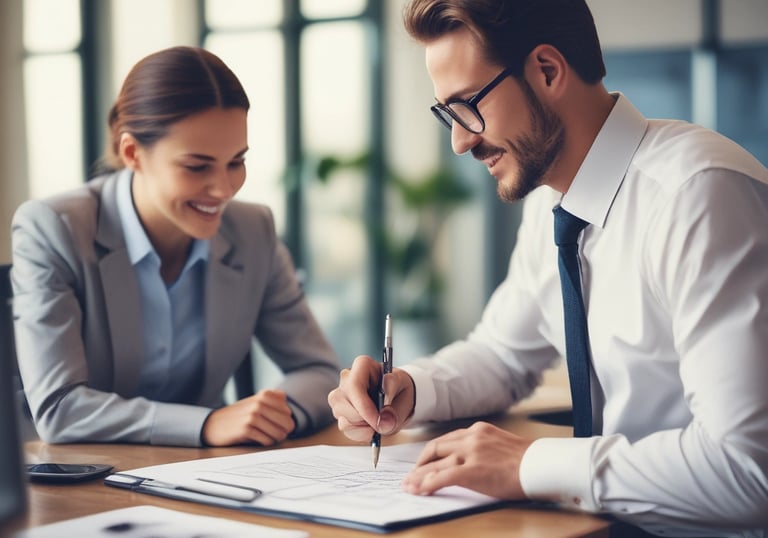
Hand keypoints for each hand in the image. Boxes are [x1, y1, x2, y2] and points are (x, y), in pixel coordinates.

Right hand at [202, 389, 294, 445]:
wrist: (214, 425)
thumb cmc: (239, 416)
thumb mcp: (255, 402)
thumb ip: (273, 400)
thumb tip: (288, 405)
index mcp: (264, 395)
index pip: (288, 413)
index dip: (284, 421)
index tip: (274, 424)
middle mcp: (260, 402)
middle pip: (287, 423)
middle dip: (283, 432)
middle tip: (273, 434)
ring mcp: (253, 415)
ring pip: (279, 433)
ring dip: (274, 439)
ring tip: (265, 437)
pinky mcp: (246, 428)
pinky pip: (267, 441)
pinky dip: (265, 443)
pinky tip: (257, 440)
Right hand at [327, 355, 414, 441]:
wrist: (397, 398)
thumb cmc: (398, 387)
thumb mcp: (403, 385)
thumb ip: (394, 396)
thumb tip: (385, 416)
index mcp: (362, 365)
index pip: (354, 386)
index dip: (364, 407)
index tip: (379, 420)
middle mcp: (346, 379)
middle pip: (343, 404)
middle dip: (365, 419)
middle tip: (384, 422)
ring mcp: (340, 396)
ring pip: (343, 419)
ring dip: (364, 427)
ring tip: (379, 421)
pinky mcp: (339, 412)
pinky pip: (345, 428)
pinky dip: (362, 432)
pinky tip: (372, 426)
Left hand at [402, 422, 532, 498]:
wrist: (542, 465)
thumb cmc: (529, 460)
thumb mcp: (502, 444)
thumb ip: (483, 448)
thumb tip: (469, 462)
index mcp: (478, 430)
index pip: (446, 439)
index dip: (431, 453)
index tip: (423, 462)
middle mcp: (471, 437)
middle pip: (435, 448)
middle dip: (420, 464)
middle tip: (411, 476)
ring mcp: (471, 453)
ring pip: (435, 464)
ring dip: (419, 477)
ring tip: (409, 486)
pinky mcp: (472, 471)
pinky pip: (442, 477)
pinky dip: (428, 484)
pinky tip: (420, 491)